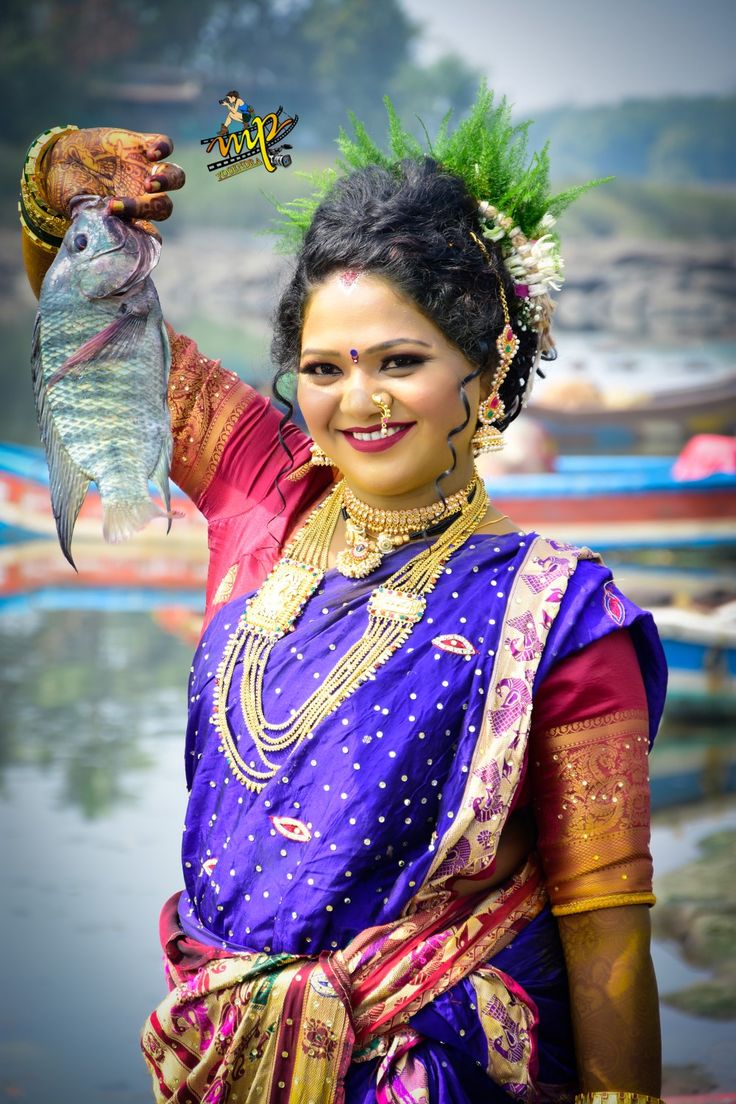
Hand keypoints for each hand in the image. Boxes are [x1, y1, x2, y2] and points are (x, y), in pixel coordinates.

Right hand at [44, 127, 184, 236]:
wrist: (62, 162)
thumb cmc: (71, 190)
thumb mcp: (78, 205)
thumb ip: (90, 215)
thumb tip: (92, 228)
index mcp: (133, 215)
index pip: (149, 227)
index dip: (139, 223)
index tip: (114, 212)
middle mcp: (144, 195)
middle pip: (164, 206)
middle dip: (153, 206)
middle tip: (137, 201)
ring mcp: (146, 169)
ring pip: (174, 178)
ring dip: (167, 181)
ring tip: (150, 182)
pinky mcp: (141, 145)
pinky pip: (165, 145)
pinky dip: (163, 148)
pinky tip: (151, 153)